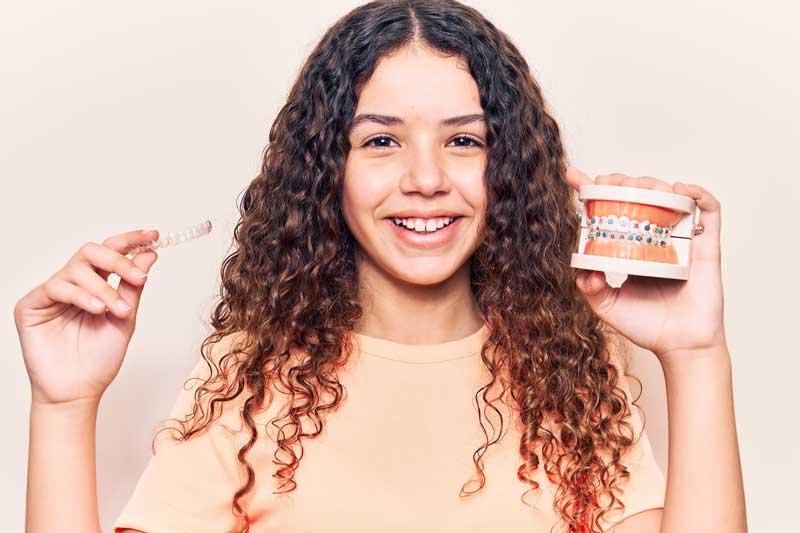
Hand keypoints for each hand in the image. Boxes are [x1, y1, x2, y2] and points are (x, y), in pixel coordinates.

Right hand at [14, 229, 158, 405]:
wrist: (79, 391)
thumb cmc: (100, 359)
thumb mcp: (126, 317)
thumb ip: (133, 286)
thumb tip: (149, 254)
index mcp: (96, 285)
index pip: (110, 252)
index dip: (130, 240)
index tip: (153, 235)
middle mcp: (73, 284)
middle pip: (92, 251)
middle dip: (118, 261)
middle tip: (139, 277)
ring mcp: (51, 293)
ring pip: (77, 269)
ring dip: (103, 288)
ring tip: (116, 310)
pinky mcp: (31, 305)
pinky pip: (56, 286)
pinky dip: (81, 296)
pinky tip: (96, 310)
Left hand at [564, 167, 726, 362]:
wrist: (680, 346)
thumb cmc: (646, 326)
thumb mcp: (606, 305)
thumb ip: (589, 287)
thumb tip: (587, 267)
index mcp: (630, 247)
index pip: (610, 211)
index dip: (593, 190)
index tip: (574, 177)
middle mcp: (655, 237)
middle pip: (639, 195)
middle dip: (622, 182)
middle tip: (608, 184)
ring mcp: (681, 239)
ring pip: (670, 195)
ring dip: (653, 183)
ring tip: (639, 186)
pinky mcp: (705, 246)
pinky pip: (708, 212)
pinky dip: (698, 194)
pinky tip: (681, 189)